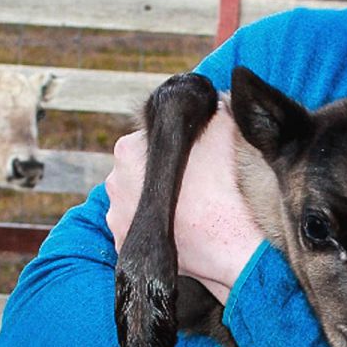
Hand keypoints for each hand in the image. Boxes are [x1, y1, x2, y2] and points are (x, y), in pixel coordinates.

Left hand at [104, 101, 263, 302]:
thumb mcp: (225, 131)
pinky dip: (154, 224)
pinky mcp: (125, 246)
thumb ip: (215, 108)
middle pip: (136, 168)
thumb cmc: (226, 186)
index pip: (147, 135)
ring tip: (188, 204)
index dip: (173, 142)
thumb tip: (215, 99)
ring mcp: (117, 218)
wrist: (233, 247)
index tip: (192, 152)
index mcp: (128, 150)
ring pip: (134, 198)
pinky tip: (179, 224)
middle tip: (192, 178)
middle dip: (159, 170)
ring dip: (155, 198)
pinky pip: (137, 226)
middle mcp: (113, 183)